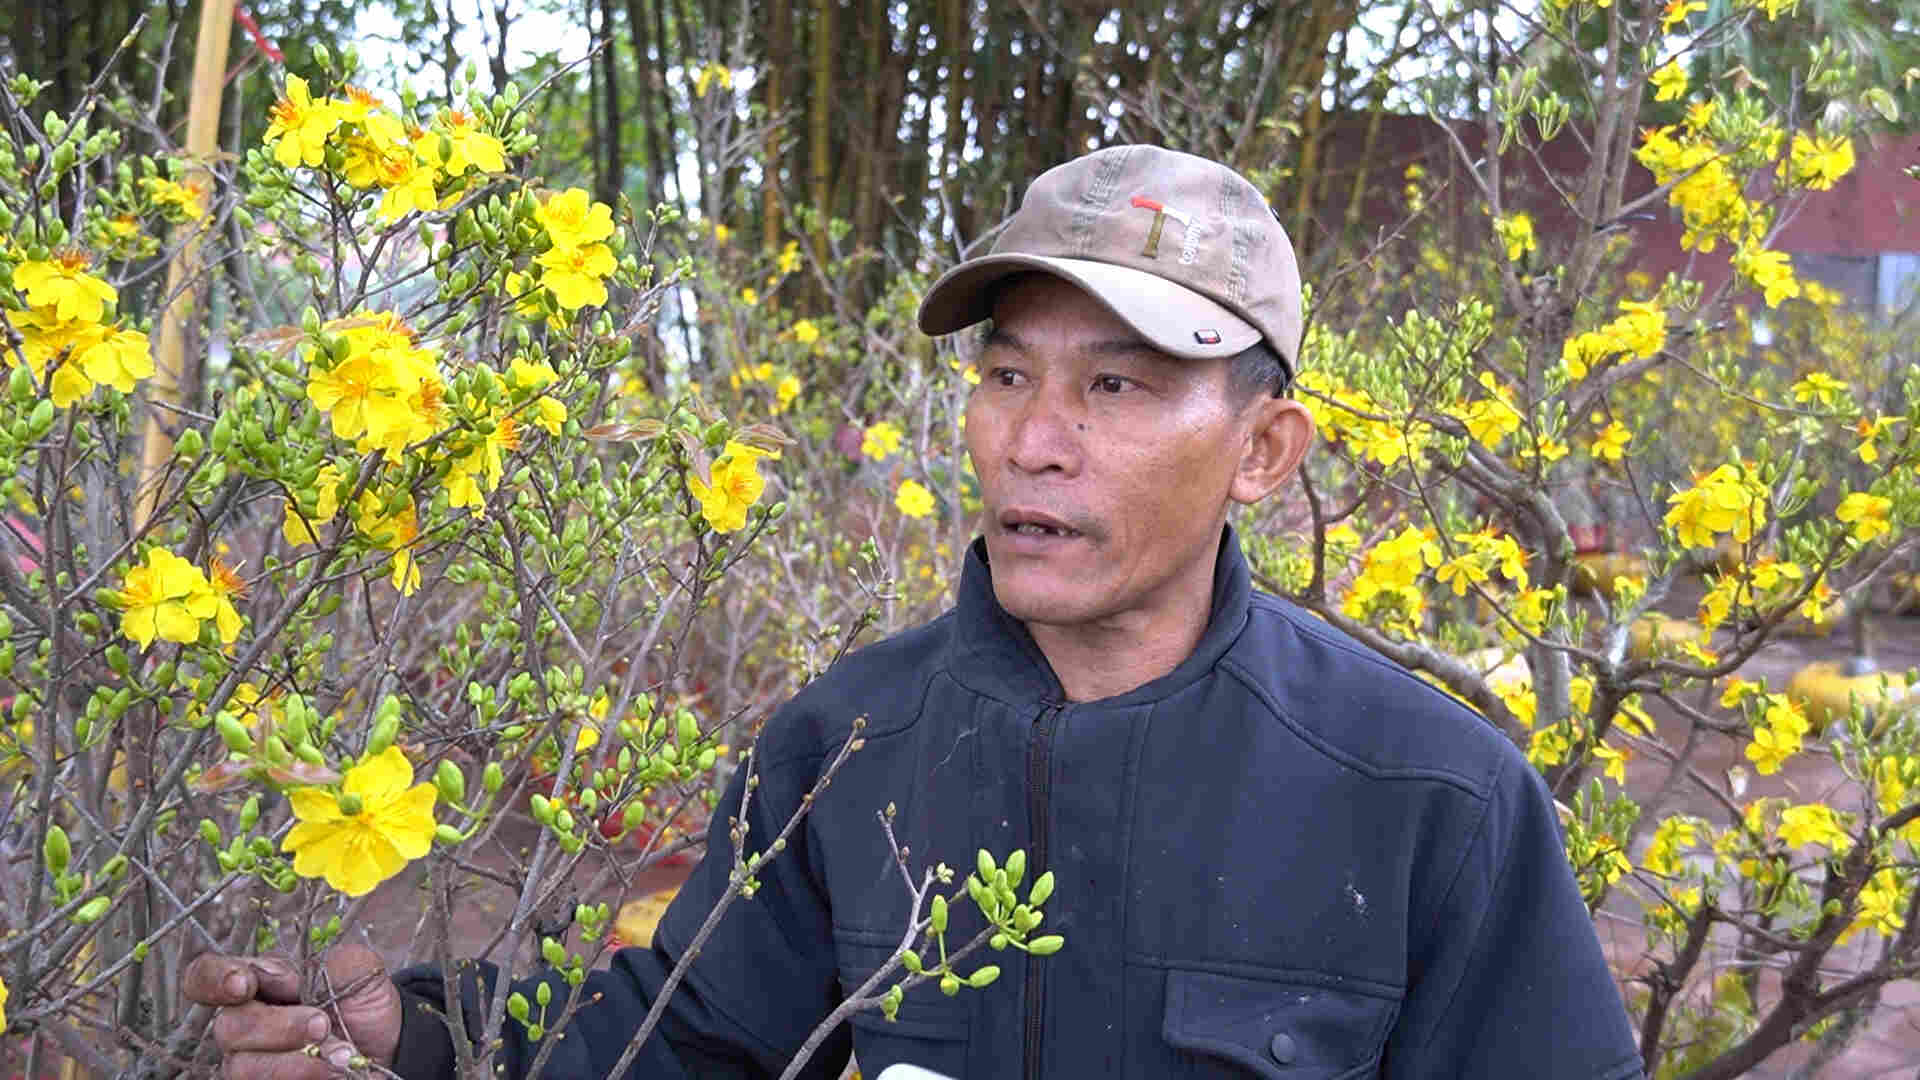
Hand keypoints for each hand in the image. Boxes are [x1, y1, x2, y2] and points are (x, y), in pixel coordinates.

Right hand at [183, 944, 402, 1077]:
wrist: (389, 1042)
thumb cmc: (364, 1000)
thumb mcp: (353, 968)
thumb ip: (314, 963)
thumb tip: (275, 976)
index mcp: (258, 980)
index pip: (207, 975)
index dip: (214, 979)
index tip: (244, 984)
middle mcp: (244, 1021)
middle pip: (228, 1026)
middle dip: (279, 1027)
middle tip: (322, 1024)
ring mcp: (250, 1059)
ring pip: (242, 1066)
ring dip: (297, 1061)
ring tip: (339, 1054)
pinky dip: (302, 1078)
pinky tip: (332, 1071)